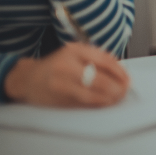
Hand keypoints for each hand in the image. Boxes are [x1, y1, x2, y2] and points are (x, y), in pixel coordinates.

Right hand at [4, 43, 129, 107]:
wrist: (28, 79)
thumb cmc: (56, 66)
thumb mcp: (75, 53)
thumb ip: (97, 58)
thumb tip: (120, 71)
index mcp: (74, 51)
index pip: (105, 61)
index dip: (120, 72)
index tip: (127, 79)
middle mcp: (67, 66)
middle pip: (99, 79)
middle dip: (116, 87)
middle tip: (124, 90)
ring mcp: (61, 83)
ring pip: (92, 94)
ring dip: (109, 98)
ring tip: (116, 97)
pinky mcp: (58, 98)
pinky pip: (83, 103)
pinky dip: (97, 103)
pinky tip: (104, 102)